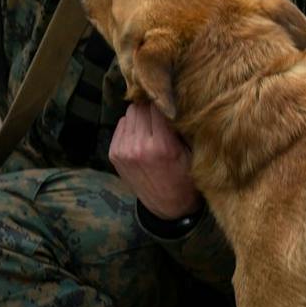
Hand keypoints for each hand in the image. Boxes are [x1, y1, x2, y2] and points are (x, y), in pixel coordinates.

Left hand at [111, 102, 200, 220]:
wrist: (168, 207)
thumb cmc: (185, 178)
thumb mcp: (191, 153)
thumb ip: (180, 128)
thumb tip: (171, 99)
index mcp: (161, 146)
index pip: (157, 105)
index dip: (164, 102)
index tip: (170, 103)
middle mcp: (139, 147)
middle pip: (141, 107)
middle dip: (151, 108)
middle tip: (160, 116)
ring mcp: (124, 150)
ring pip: (129, 113)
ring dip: (140, 116)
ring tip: (151, 127)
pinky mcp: (114, 154)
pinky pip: (121, 125)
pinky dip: (130, 126)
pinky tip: (141, 136)